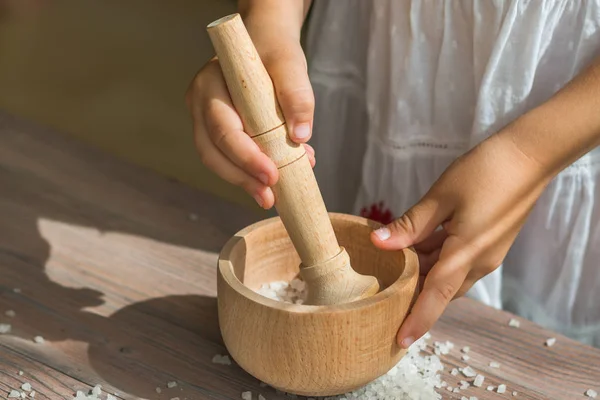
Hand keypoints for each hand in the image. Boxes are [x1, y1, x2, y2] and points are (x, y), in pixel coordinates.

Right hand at [185, 33, 314, 208]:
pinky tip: (273, 178)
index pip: (223, 128)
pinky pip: (227, 157)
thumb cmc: (275, 50)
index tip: (271, 175)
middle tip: (269, 197)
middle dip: (241, 178)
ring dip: (243, 181)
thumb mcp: (290, 64)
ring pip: (216, 159)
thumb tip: (300, 137)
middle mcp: (200, 102)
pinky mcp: (216, 130)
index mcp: (210, 83)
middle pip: (212, 151)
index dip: (245, 156)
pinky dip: (248, 171)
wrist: (266, 41)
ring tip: (270, 195)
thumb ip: (297, 96)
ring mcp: (204, 118)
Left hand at [370, 134, 550, 347]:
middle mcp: (479, 261)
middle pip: (441, 289)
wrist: (528, 156)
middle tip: (383, 301)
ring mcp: (485, 253)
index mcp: (467, 253)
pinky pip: (456, 260)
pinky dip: (434, 259)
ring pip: (448, 274)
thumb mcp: (440, 196)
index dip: (418, 319)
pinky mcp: (486, 242)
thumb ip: (410, 225)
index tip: (400, 340)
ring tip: (390, 274)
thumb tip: (378, 243)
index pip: (437, 295)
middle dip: (414, 297)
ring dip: (423, 275)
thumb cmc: (485, 171)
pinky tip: (412, 249)